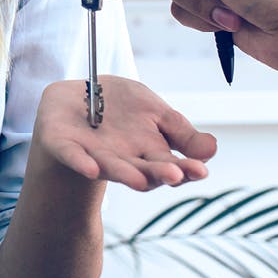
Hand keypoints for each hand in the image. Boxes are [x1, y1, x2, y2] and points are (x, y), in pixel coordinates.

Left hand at [33, 76, 215, 190]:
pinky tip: (90, 169)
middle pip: (143, 171)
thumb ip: (180, 131)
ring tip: (139, 179)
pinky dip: (80, 163)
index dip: (185, 169)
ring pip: (111, 167)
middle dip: (159, 173)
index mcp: (147, 153)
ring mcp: (93, 155)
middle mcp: (123, 160)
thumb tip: (212, 149)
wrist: (76, 98)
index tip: (201, 169)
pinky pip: (72, 156)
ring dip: (124, 174)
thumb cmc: (119, 109)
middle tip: (176, 174)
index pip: (170, 165)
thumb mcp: (154, 111)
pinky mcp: (64, 145)